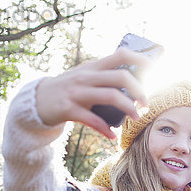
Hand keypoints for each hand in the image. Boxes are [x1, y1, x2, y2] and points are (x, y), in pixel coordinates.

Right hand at [35, 47, 150, 138]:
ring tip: (136, 118)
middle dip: (139, 91)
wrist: (36, 101)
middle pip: (121, 77)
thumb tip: (136, 79)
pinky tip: (112, 135)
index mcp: (93, 67)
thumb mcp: (85, 76)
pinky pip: (93, 120)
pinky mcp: (68, 109)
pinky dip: (105, 129)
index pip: (120, 55)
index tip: (154, 69)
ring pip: (111, 96)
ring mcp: (77, 92)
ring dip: (128, 108)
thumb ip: (105, 75)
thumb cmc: (69, 89)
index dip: (140, 59)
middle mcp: (86, 77)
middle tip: (146, 103)